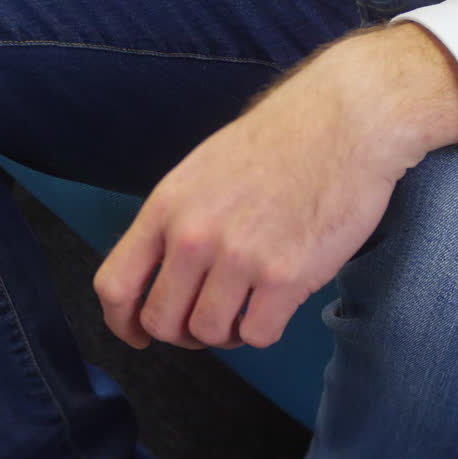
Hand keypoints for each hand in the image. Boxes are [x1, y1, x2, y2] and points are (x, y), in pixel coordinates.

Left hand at [93, 24, 457, 348]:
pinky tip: (273, 305)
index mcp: (166, 206)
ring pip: (209, 334)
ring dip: (225, 333)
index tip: (137, 334)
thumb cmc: (275, 142)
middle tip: (205, 321)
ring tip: (244, 308)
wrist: (342, 122)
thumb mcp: (200, 172)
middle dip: (180, 333)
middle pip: (160, 321)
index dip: (121, 322)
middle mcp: (193, 236)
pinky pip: (257, 335)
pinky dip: (262, 331)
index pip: (115, 285)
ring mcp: (238, 258)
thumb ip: (174, 222)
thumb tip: (159, 276)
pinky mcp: (285, 276)